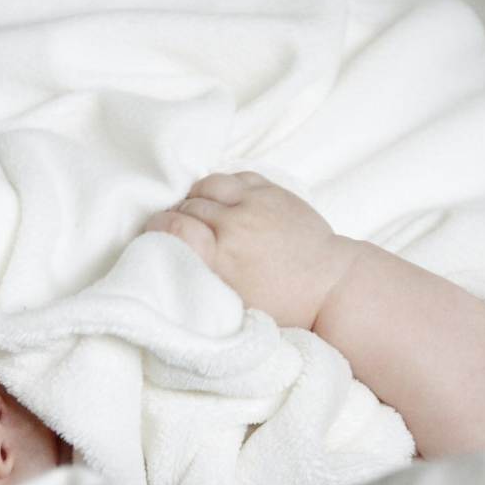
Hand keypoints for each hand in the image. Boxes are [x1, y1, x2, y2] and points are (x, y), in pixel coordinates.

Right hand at [144, 172, 361, 328]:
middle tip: (179, 231)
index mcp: (223, 258)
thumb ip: (200, 282)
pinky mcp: (273, 191)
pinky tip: (223, 203)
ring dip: (198, 198)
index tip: (154, 235)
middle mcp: (236, 225)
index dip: (157, 227)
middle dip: (177, 216)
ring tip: (201, 215)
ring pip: (208, 185)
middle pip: (187, 206)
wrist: (330, 287)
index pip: (173, 226)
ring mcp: (256, 203)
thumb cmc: (282, 307)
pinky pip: (234, 177)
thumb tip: (168, 267)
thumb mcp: (234, 307)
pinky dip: (223, 188)